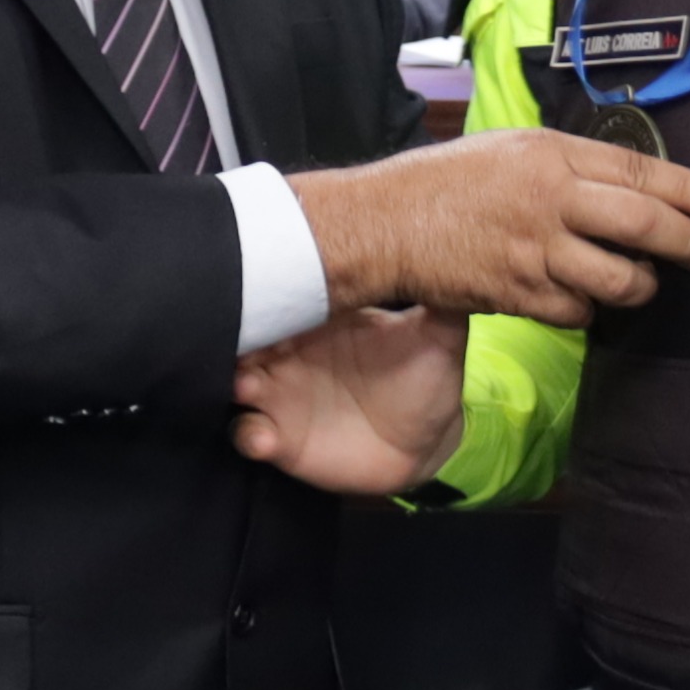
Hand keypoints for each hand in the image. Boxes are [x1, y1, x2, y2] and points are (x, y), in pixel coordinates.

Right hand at [232, 305, 467, 492]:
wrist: (428, 442)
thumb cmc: (427, 380)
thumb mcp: (439, 337)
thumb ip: (440, 300)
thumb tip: (457, 247)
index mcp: (318, 321)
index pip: (279, 296)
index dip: (266, 290)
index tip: (262, 287)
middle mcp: (289, 354)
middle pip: (245, 335)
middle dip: (237, 332)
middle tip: (246, 337)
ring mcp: (280, 397)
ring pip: (234, 381)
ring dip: (233, 382)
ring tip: (246, 385)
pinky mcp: (280, 440)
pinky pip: (247, 434)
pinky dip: (248, 434)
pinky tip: (263, 437)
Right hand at [287, 129, 689, 325]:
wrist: (386, 224)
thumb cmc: (448, 181)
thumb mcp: (512, 148)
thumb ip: (570, 163)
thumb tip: (630, 183)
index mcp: (552, 156)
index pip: (640, 172)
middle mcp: (550, 201)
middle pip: (644, 225)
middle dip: (687, 243)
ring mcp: (536, 253)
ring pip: (620, 281)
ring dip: (642, 286)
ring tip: (642, 280)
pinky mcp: (519, 296)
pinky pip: (579, 313)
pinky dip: (590, 310)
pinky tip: (584, 299)